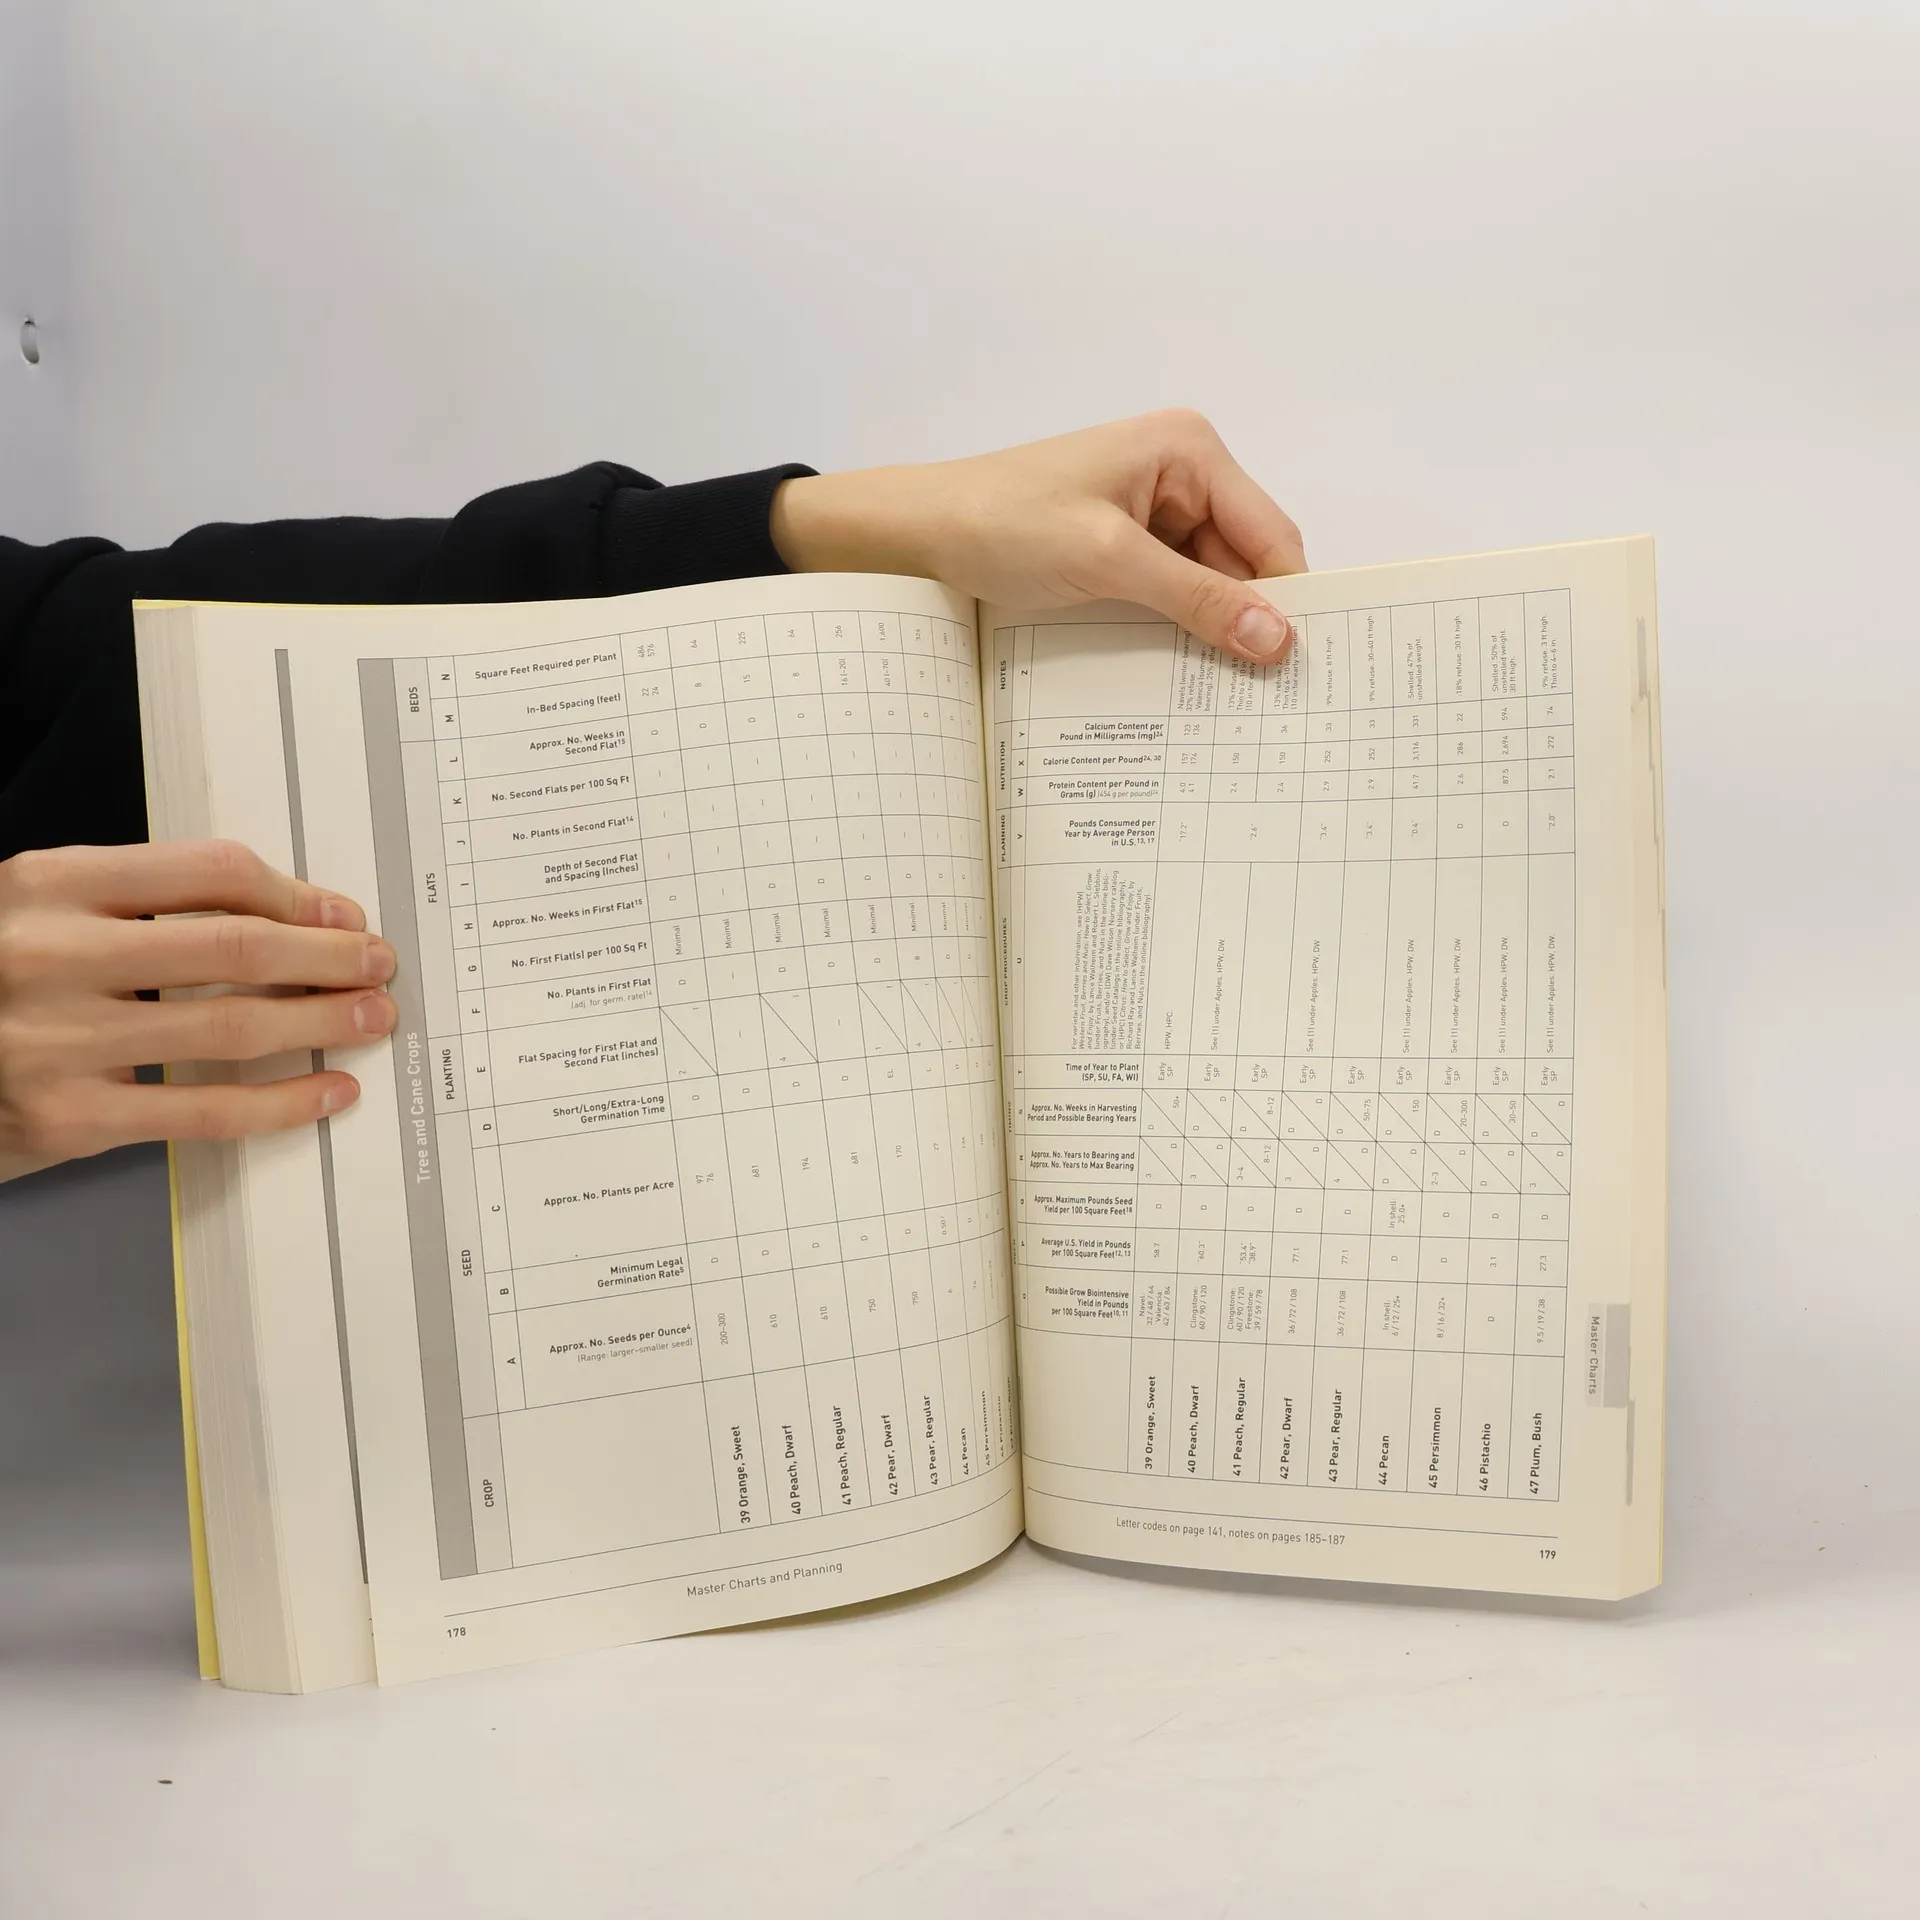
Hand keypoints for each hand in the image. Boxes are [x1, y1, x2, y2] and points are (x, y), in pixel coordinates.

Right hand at [0, 841, 396, 1180]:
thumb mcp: (43, 911)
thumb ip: (143, 903)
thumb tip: (290, 915)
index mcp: (50, 884)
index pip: (210, 872)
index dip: (297, 894)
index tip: (344, 914)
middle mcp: (51, 954)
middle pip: (237, 946)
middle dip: (328, 956)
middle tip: (378, 965)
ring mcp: (57, 1040)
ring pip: (231, 1026)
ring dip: (320, 1022)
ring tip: (369, 1019)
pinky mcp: (68, 1118)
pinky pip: (204, 1109)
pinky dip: (281, 1103)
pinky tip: (327, 1091)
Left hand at [769, 409, 1306, 663]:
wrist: (919, 532)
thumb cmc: (1003, 523)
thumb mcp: (1108, 561)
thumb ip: (1196, 598)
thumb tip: (1277, 639)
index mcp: (1189, 450)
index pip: (1270, 534)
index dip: (1288, 599)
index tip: (1302, 667)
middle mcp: (1182, 471)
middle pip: (1245, 561)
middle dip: (1248, 619)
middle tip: (1265, 697)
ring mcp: (1153, 509)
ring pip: (1210, 583)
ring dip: (1209, 630)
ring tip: (1220, 694)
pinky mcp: (1125, 544)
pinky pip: (1172, 590)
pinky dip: (1175, 627)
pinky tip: (1176, 670)